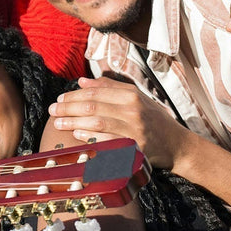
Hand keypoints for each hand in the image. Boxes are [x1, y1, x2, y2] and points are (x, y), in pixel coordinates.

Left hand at [49, 77, 192, 169]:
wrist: (178, 145)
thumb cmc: (153, 120)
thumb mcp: (136, 98)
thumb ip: (109, 89)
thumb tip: (81, 82)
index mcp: (132, 96)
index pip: (96, 93)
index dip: (74, 95)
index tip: (59, 98)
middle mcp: (134, 111)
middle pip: (93, 107)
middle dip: (68, 108)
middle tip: (53, 110)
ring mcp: (135, 130)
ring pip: (97, 123)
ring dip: (73, 122)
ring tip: (58, 123)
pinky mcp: (136, 148)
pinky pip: (108, 142)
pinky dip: (91, 137)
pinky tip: (77, 134)